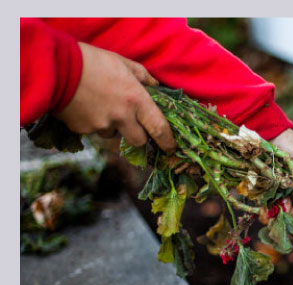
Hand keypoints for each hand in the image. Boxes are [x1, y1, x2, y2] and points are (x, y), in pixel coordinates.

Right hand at [56, 43, 174, 150]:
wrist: (55, 68)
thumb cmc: (92, 61)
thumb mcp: (122, 62)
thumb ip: (143, 76)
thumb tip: (156, 85)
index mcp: (136, 100)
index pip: (159, 128)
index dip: (167, 141)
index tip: (170, 148)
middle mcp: (121, 116)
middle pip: (138, 140)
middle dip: (139, 136)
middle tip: (134, 126)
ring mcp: (101, 125)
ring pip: (114, 135)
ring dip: (113, 127)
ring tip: (101, 106)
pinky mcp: (82, 130)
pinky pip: (94, 131)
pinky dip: (93, 123)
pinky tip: (86, 106)